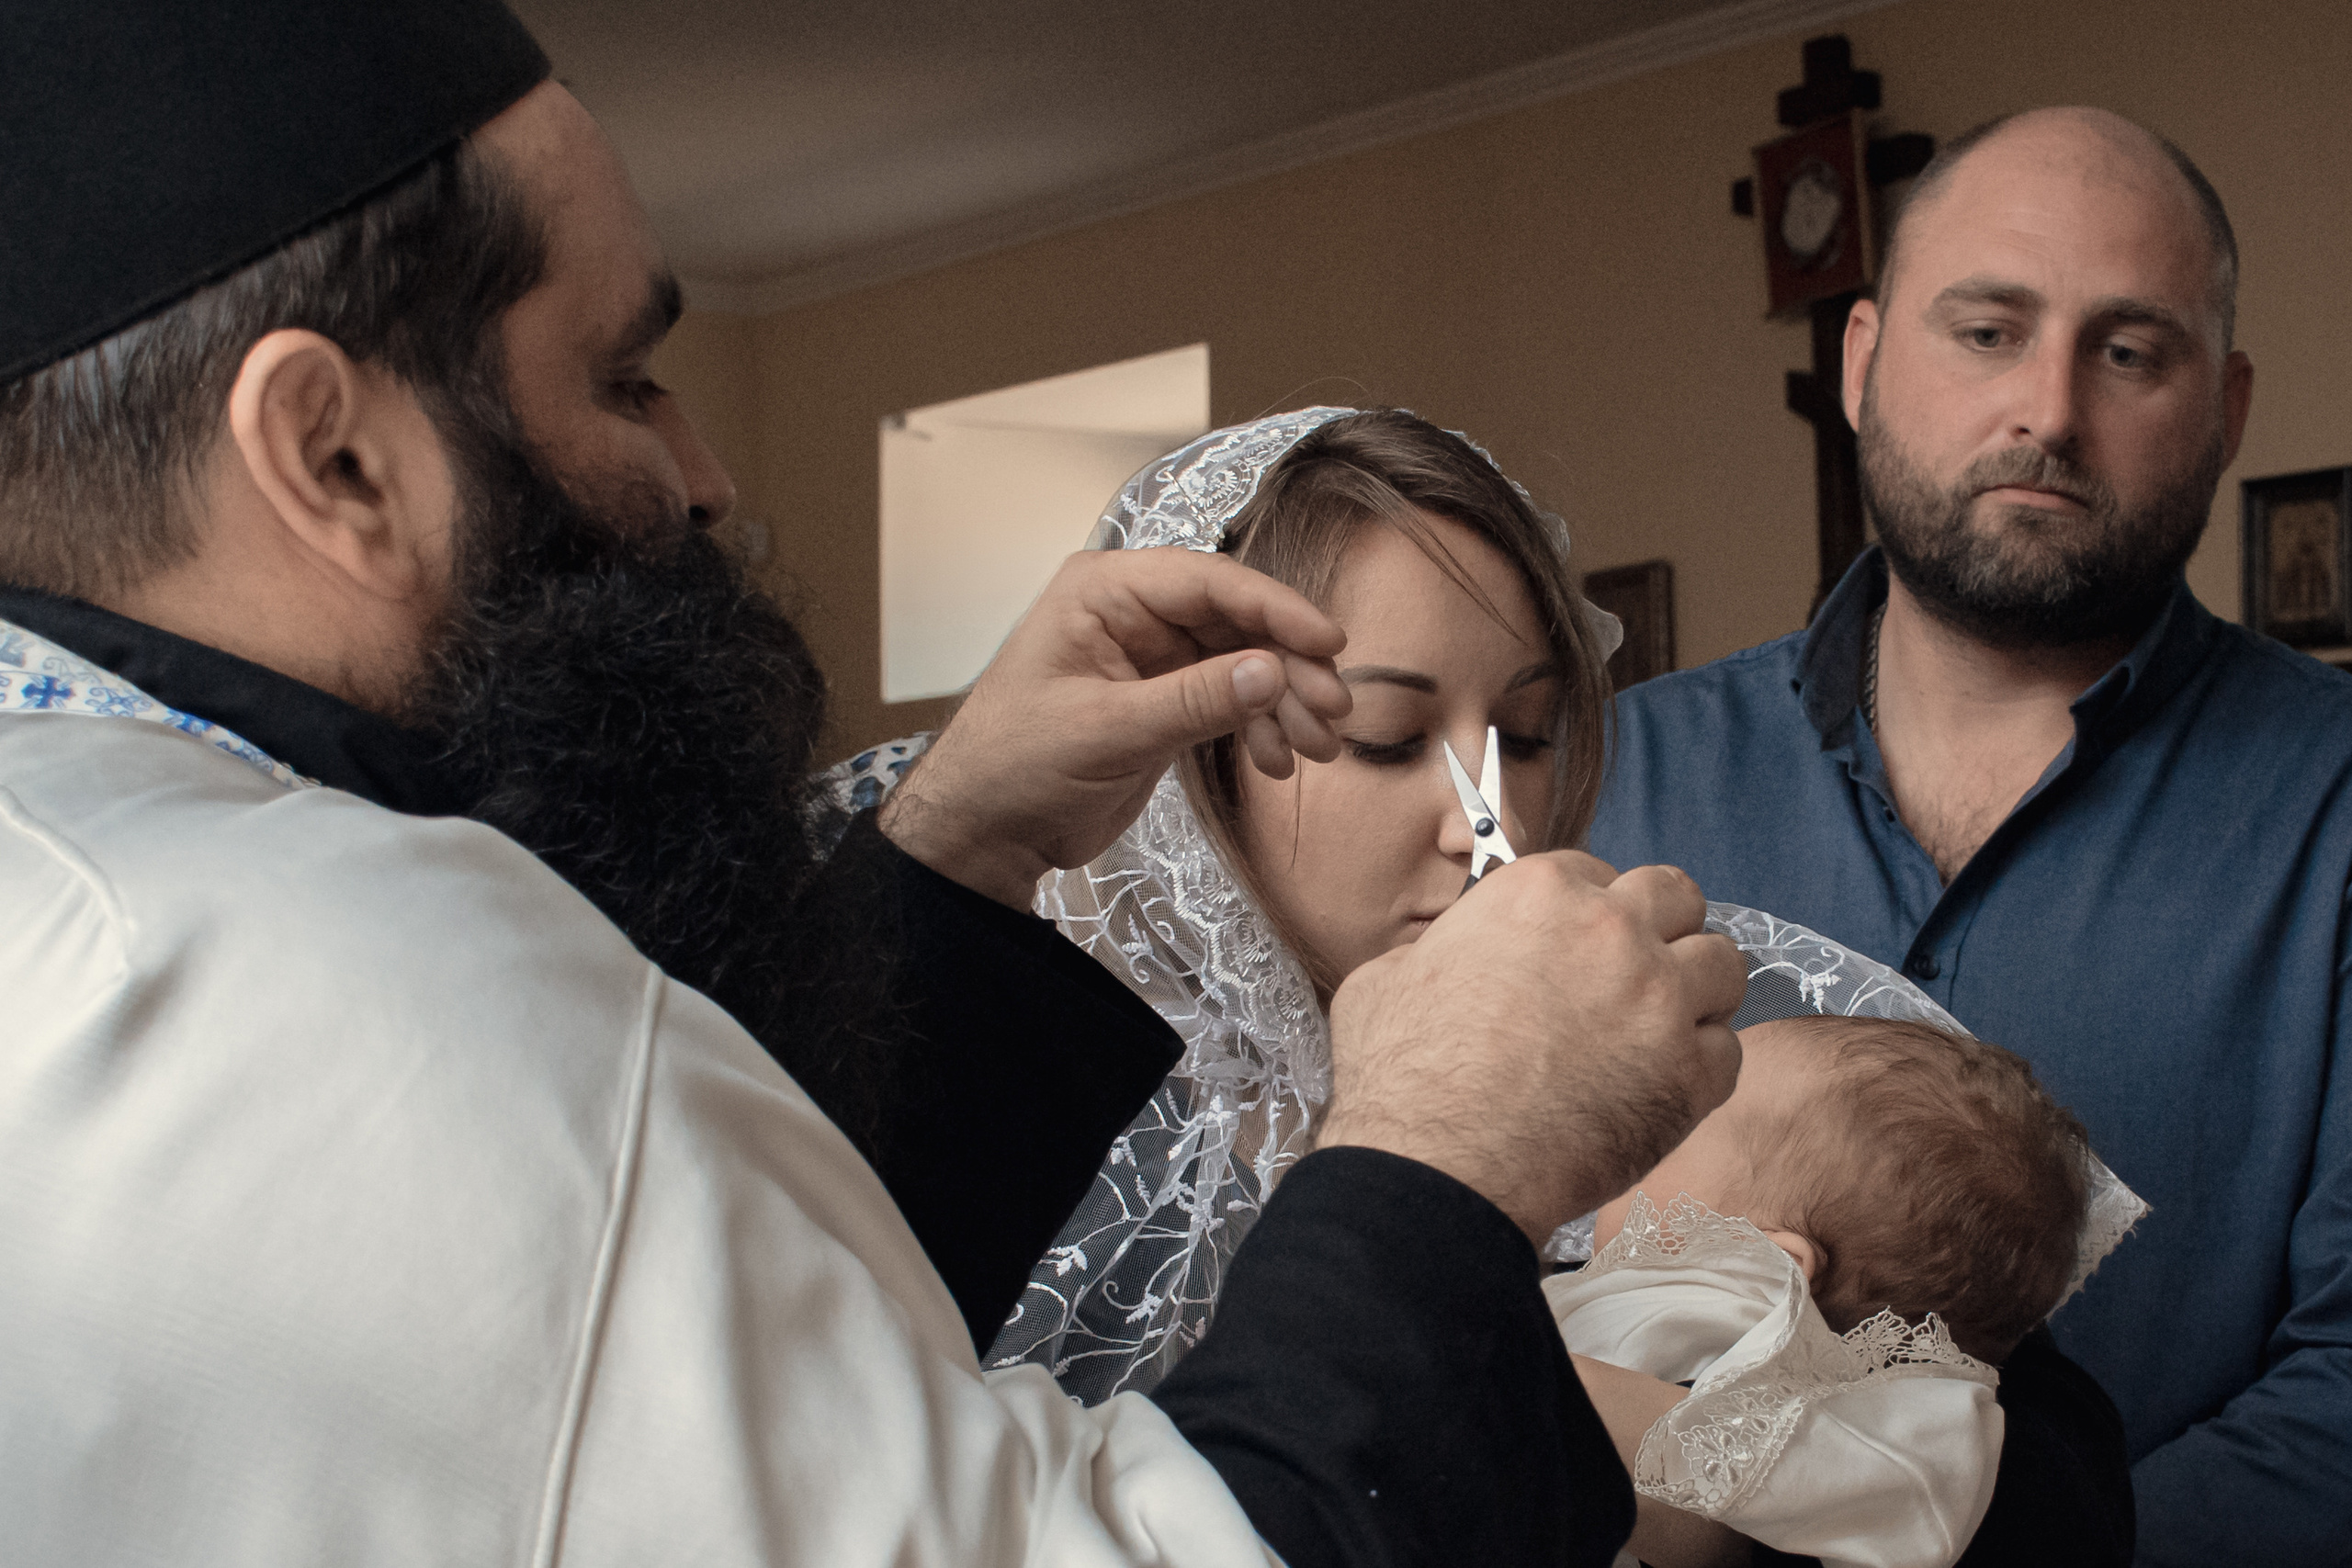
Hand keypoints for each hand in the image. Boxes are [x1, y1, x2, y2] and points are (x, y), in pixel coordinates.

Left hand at [880, 547, 1350, 905]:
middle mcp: (1131, 616)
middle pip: (1235, 622)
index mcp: (1104, 593)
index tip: (1327, 641)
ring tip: (1317, 748)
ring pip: (1240, 664)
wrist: (983, 833)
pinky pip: (1227, 701)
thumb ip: (1193, 700)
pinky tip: (1276, 761)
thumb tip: (1271, 671)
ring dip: (1283, 704)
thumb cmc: (1014, 767)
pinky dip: (1258, 728)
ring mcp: (1149, 660)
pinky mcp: (1161, 704)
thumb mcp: (1106, 731)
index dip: (1275, 607)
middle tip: (1332, 710)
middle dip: (1289, 666)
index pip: (1208, 582)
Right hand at [1316, 854, 1744, 1241]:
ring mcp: (1660, 999)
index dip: (1591, 912)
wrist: (1439, 1169)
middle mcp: (1611, 930)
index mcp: (1540, 893)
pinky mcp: (1690, 1073)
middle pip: (1679, 898)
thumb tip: (1445, 956)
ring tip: (1661, 1030)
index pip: (1599, 873)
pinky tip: (1660, 1087)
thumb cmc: (1401, 1079)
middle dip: (1663, 930)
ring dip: (1697, 992)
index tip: (1582, 947)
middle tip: (1636, 975)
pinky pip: (1727, 1051)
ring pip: (1724, 965)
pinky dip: (1700, 1069)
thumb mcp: (1387, 977)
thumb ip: (1439, 948)